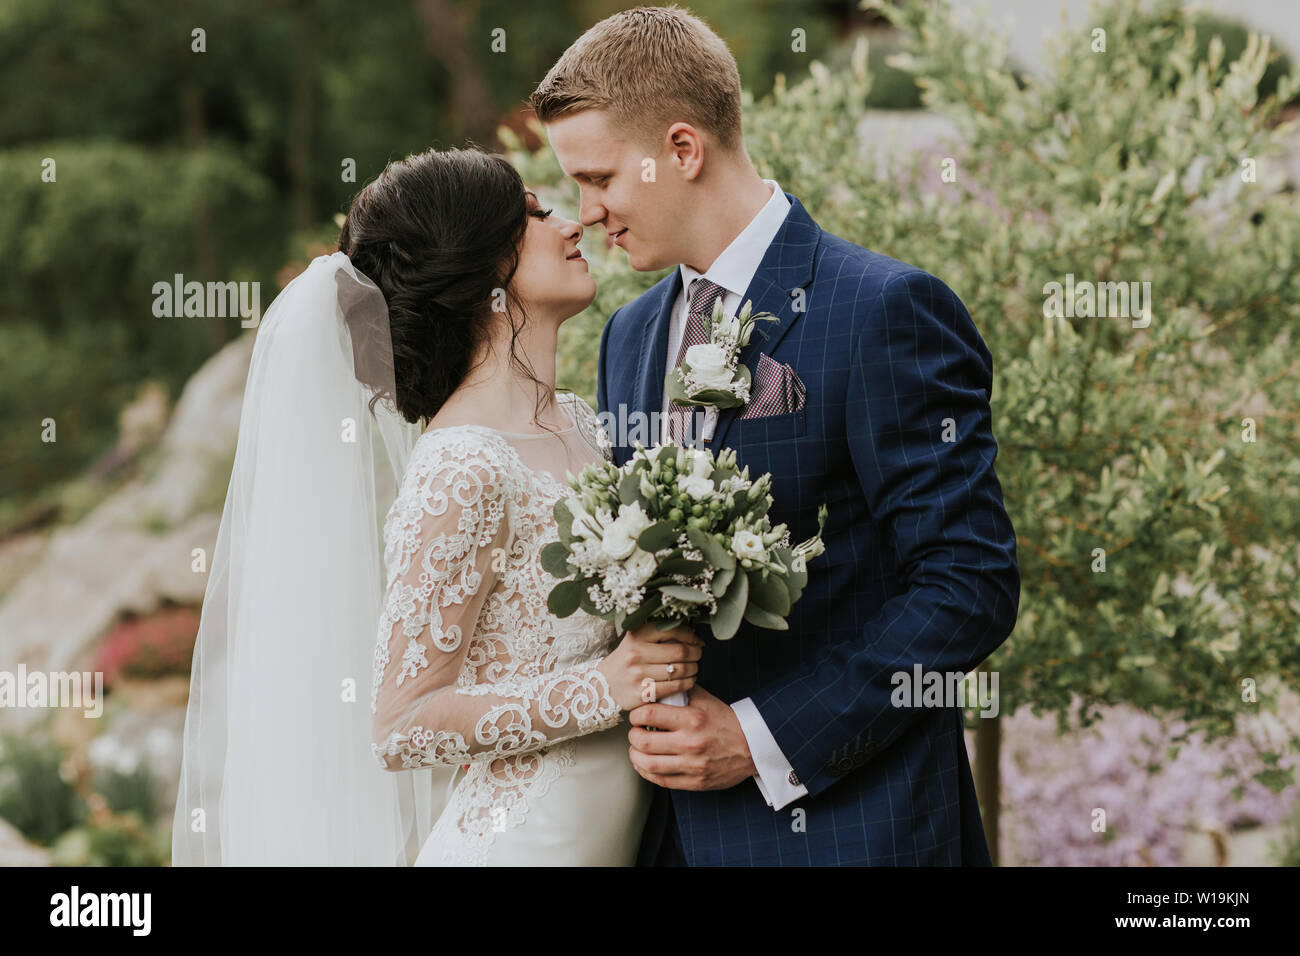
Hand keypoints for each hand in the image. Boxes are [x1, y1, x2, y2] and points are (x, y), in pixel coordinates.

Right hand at [597, 622, 702, 710]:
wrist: (603, 685)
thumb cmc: (627, 660)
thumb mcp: (636, 640)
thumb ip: (660, 635)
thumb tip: (695, 638)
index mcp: (637, 635)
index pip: (673, 630)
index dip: (691, 636)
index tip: (697, 641)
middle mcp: (636, 653)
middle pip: (680, 651)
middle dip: (695, 653)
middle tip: (697, 655)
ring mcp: (638, 674)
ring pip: (680, 670)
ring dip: (694, 669)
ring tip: (693, 668)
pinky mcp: (642, 693)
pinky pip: (675, 687)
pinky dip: (688, 683)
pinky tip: (688, 680)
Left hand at [627, 685, 757, 790]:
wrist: (753, 747)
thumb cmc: (726, 721)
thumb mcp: (706, 700)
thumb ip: (681, 692)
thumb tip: (656, 687)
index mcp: (692, 719)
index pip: (648, 714)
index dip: (635, 714)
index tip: (637, 716)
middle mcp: (690, 743)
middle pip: (643, 741)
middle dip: (633, 735)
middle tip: (635, 732)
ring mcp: (692, 765)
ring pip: (648, 764)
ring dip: (635, 756)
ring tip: (637, 749)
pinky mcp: (695, 782)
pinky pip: (661, 780)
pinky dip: (647, 772)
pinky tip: (646, 764)